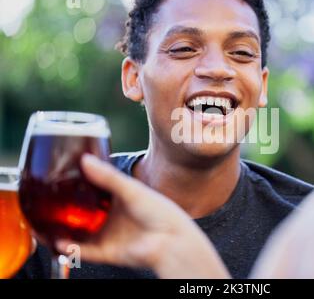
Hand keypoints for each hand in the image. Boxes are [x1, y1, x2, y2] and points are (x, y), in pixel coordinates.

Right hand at [55, 154, 229, 278]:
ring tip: (44, 222)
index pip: (93, 191)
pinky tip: (58, 241)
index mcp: (118, 199)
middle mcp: (111, 217)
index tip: (59, 178)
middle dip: (65, 209)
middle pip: (82, 213)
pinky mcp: (108, 252)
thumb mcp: (132, 189)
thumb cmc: (160, 212)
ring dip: (62, 231)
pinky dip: (70, 249)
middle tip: (47, 201)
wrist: (171, 241)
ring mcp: (109, 235)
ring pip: (79, 234)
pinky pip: (84, 252)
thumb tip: (85, 159)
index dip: (77, 186)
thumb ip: (108, 177)